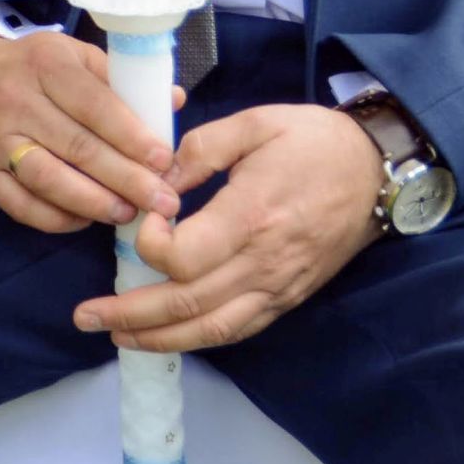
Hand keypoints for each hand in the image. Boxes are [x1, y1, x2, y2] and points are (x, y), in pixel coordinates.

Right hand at [0, 26, 181, 234]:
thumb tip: (172, 101)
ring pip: (49, 180)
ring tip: (129, 213)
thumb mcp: (70, 54)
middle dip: (126, 179)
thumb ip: (118, 78)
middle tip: (163, 201)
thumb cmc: (28, 66)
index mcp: (45, 64)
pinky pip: (20, 205)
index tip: (164, 160)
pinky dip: (56, 219)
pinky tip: (86, 219)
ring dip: (94, 203)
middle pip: (77, 147)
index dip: (132, 136)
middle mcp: (16, 101)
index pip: (94, 105)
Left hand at [76, 103, 385, 351]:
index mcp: (253, 216)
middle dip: (131, 314)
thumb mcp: (254, 124)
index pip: (185, 258)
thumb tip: (155, 183)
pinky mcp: (288, 296)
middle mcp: (265, 261)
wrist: (378, 170)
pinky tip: (167, 337)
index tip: (142, 221)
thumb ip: (197, 151)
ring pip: (212, 328)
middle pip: (188, 304)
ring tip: (116, 336)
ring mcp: (278, 285)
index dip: (149, 246)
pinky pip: (240, 329)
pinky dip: (200, 339)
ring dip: (159, 338)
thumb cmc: (314, 141)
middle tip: (86, 316)